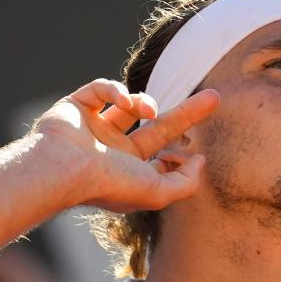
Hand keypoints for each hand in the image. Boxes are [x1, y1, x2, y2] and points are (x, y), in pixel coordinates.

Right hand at [33, 79, 219, 212]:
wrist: (65, 168)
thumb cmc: (110, 184)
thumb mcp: (159, 192)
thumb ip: (186, 182)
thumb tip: (200, 160)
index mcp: (128, 170)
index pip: (162, 154)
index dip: (182, 150)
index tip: (196, 148)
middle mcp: (111, 149)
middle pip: (157, 125)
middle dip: (187, 113)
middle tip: (215, 97)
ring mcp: (93, 127)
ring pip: (129, 104)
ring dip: (146, 102)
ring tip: (149, 109)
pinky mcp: (76, 106)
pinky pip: (101, 88)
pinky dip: (116, 90)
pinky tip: (124, 102)